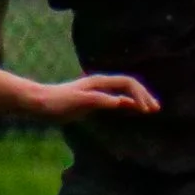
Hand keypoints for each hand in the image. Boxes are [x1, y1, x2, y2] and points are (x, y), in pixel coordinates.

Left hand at [30, 74, 159, 120]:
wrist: (37, 103)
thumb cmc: (57, 102)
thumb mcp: (80, 102)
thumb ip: (102, 101)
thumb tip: (124, 102)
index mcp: (100, 82)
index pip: (129, 83)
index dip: (141, 95)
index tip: (147, 110)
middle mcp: (101, 85)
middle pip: (130, 86)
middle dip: (144, 96)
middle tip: (156, 109)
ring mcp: (97, 92)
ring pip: (125, 93)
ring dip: (138, 100)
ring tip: (150, 110)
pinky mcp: (92, 101)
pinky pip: (116, 100)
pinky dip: (128, 104)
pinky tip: (132, 112)